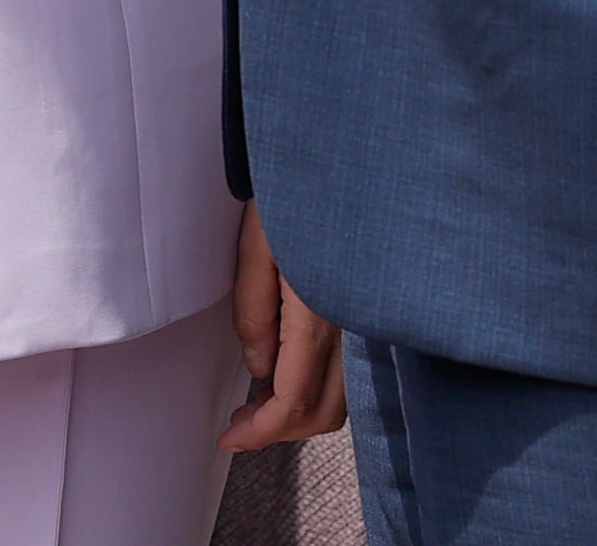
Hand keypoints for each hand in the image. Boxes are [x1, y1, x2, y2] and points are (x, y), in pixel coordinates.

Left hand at [219, 203, 346, 451]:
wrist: (346, 159)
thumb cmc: (295, 191)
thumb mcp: (257, 243)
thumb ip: (255, 309)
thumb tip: (257, 369)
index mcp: (320, 313)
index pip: (295, 398)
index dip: (262, 431)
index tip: (230, 438)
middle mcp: (351, 325)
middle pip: (324, 411)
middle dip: (279, 430)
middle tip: (239, 426)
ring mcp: (364, 322)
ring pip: (342, 398)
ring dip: (300, 413)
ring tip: (258, 404)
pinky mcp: (366, 313)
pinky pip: (349, 372)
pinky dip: (319, 389)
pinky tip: (288, 374)